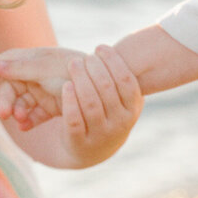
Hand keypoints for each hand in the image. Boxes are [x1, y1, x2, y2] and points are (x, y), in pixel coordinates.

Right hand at [0, 46, 87, 128]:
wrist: (104, 89)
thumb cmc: (75, 72)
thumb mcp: (49, 69)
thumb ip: (23, 68)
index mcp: (33, 59)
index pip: (2, 64)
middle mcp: (35, 74)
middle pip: (9, 86)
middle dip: (6, 99)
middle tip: (6, 114)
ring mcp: (42, 90)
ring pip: (20, 102)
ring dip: (17, 111)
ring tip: (22, 120)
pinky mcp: (51, 106)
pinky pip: (33, 114)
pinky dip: (28, 120)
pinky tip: (26, 126)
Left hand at [55, 45, 143, 167]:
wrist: (92, 150)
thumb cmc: (107, 114)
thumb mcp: (120, 101)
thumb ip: (121, 80)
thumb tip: (123, 47)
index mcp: (132, 110)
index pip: (126, 81)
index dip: (113, 61)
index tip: (100, 48)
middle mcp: (119, 124)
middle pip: (107, 89)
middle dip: (94, 68)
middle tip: (84, 56)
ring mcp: (100, 134)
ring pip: (90, 103)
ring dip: (81, 79)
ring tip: (73, 63)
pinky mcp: (79, 142)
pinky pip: (74, 119)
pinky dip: (69, 101)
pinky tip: (65, 85)